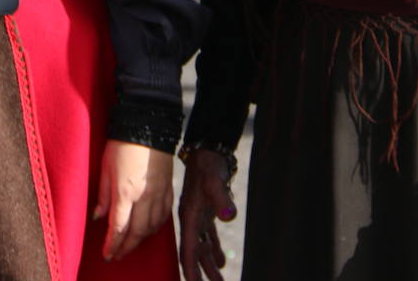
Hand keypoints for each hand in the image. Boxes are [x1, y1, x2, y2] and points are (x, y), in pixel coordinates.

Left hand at [93, 140, 173, 260]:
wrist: (148, 125)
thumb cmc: (122, 143)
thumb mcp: (105, 166)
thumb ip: (103, 195)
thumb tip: (99, 217)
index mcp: (125, 191)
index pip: (119, 227)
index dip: (113, 245)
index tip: (107, 254)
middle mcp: (145, 197)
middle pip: (137, 232)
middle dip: (126, 247)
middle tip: (117, 255)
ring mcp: (159, 194)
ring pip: (152, 227)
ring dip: (141, 239)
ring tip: (131, 244)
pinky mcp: (169, 189)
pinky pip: (165, 216)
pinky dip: (156, 227)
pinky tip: (149, 229)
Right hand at [178, 150, 235, 280]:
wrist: (208, 150)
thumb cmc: (209, 165)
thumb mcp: (215, 180)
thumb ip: (222, 198)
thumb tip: (229, 216)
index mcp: (190, 215)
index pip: (188, 248)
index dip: (190, 267)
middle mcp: (191, 219)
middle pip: (195, 251)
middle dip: (202, 271)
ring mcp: (198, 216)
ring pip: (202, 246)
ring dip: (209, 264)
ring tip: (219, 280)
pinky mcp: (207, 211)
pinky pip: (209, 236)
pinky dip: (213, 249)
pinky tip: (221, 261)